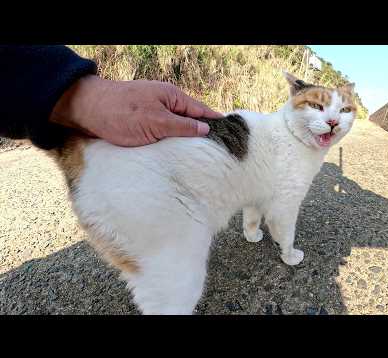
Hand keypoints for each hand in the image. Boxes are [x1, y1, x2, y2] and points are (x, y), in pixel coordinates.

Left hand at [49, 75, 222, 146]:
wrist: (86, 110)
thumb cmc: (121, 113)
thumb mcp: (156, 121)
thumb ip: (182, 126)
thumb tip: (206, 129)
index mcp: (173, 97)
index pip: (202, 111)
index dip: (215, 123)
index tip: (229, 137)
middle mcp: (165, 104)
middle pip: (191, 120)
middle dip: (202, 136)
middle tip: (217, 154)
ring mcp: (154, 114)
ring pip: (177, 130)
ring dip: (185, 142)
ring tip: (201, 159)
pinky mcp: (143, 125)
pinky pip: (164, 135)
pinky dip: (171, 144)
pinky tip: (176, 156)